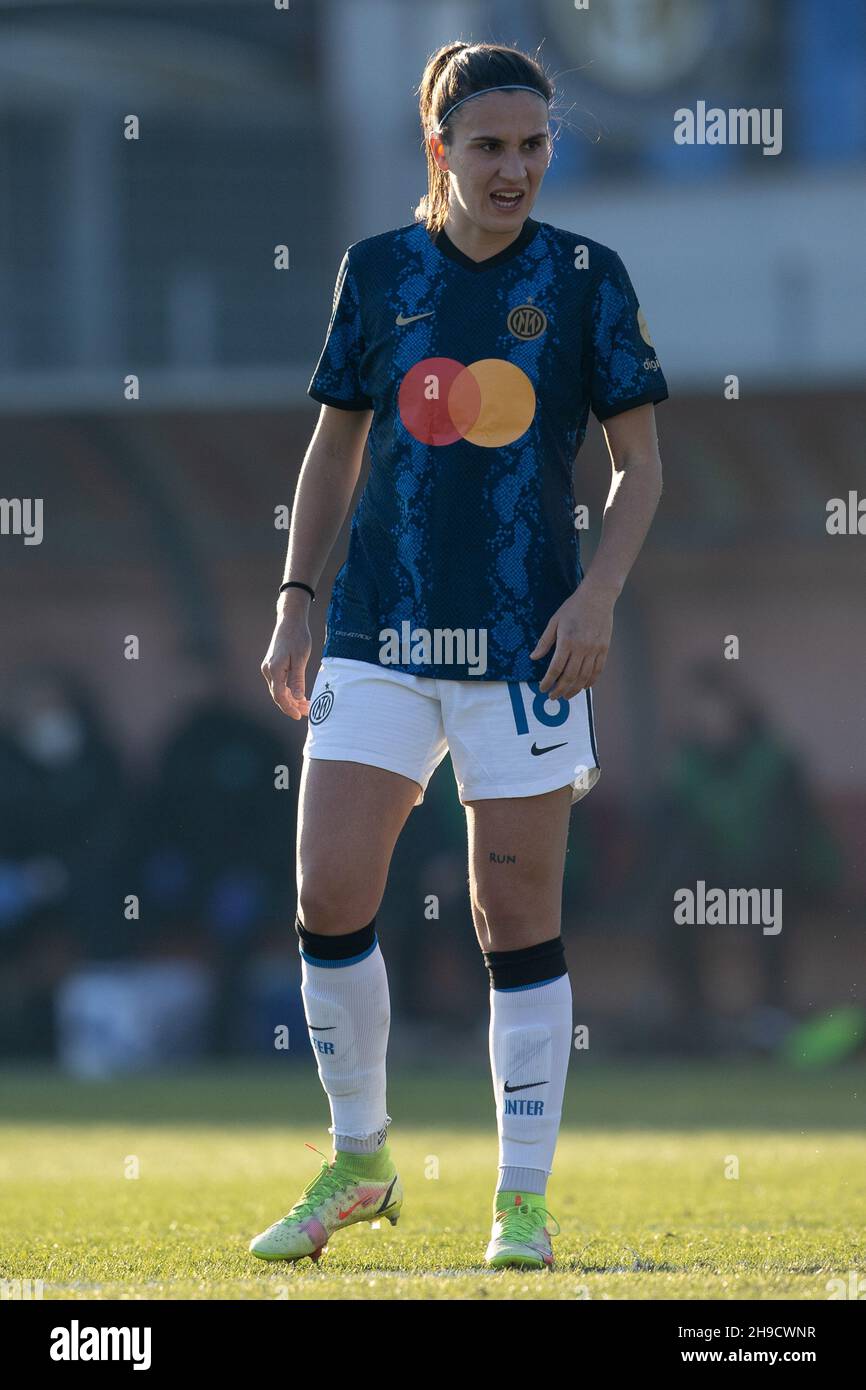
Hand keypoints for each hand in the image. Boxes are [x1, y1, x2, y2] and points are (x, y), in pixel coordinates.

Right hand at [261, 600, 311, 719]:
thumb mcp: (300, 658)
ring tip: (306, 705)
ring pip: (279, 690)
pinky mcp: (272, 666)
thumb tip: (296, 698)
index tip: (299, 716)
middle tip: (308, 712)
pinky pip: (279, 683)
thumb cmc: (297, 637)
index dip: (289, 708)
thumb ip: (297, 679)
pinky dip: (289, 691)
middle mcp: (268, 670)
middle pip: (278, 695)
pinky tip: (300, 695)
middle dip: (292, 706)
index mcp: (274, 669)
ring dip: (292, 699)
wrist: (290, 621)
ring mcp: (268, 668)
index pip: (279, 696)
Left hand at [530, 579, 615, 700]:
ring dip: (574, 690)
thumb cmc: (573, 608)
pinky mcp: (604, 649)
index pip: (555, 668)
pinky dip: (590, 681)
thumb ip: (544, 642)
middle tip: (552, 697)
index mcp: (567, 641)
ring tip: (566, 696)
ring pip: (584, 677)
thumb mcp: (554, 622)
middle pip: (570, 677)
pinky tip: (583, 687)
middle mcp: (582, 648)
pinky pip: (598, 670)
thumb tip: (533, 658)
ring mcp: (594, 650)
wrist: (598, 597)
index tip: (542, 688)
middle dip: (560, 690)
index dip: (548, 681)